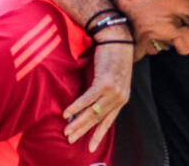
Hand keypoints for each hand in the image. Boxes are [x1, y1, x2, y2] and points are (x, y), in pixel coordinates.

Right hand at [63, 26, 133, 151]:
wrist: (117, 40)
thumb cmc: (113, 57)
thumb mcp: (113, 78)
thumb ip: (105, 92)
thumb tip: (91, 103)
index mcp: (122, 98)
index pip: (109, 121)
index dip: (99, 134)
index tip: (91, 148)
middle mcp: (119, 97)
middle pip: (98, 119)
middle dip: (84, 131)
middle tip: (71, 140)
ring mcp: (113, 91)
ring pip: (92, 112)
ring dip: (78, 122)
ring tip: (67, 130)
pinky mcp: (105, 83)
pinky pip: (88, 99)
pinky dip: (76, 107)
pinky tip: (67, 113)